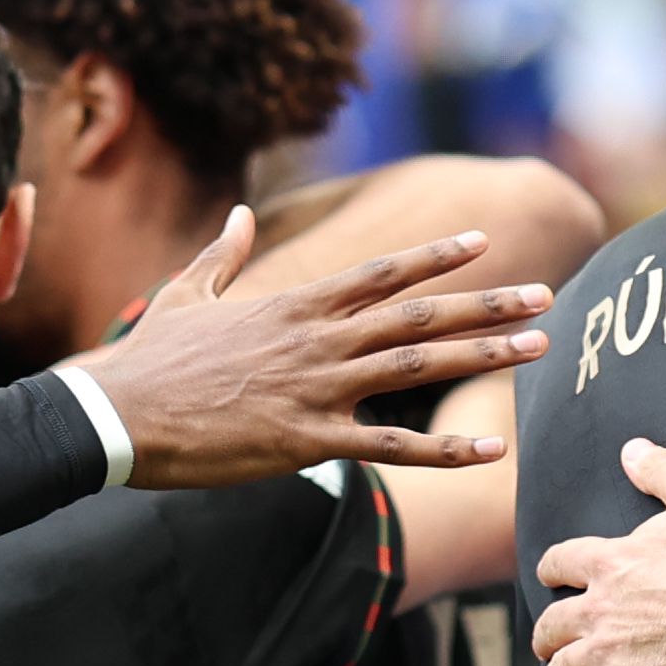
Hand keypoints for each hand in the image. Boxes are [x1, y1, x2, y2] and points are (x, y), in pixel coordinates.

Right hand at [80, 216, 551, 487]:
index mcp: (296, 303)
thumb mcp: (187, 292)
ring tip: (540, 348)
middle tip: (548, 296)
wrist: (118, 412)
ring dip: (486, 356)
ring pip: (419, 367)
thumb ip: (222, 253)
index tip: (485, 241)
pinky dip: (445, 448)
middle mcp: (318, 338)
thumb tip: (237, 215)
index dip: (438, 256)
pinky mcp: (308, 440)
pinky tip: (491, 451)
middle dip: (490, 304)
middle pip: (421, 315)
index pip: (383, 272)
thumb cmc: (150, 357)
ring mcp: (318, 388)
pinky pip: (392, 445)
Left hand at [531, 438, 665, 665]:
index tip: (551, 578)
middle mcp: (597, 609)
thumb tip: (632, 447)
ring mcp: (606, 654)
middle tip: (548, 644)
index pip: (561, 562)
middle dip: (546, 635)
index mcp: (611, 562)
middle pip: (551, 624)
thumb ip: (661, 471)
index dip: (553, 571)